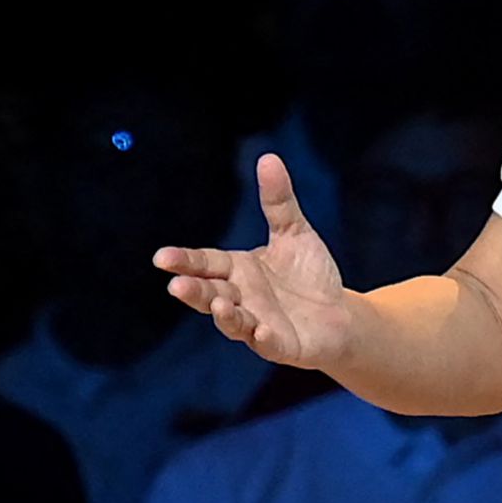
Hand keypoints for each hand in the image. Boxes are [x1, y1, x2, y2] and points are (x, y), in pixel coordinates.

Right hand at [152, 153, 353, 370]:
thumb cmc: (309, 275)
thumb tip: (269, 157)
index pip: (206, 263)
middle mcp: (241, 299)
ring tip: (217, 305)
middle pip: (210, 294)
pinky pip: (269, 344)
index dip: (185, 261)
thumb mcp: (294, 232)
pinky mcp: (281, 345)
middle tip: (176, 284)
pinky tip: (262, 332)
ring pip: (233, 322)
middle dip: (193, 290)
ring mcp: (258, 324)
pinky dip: (263, 338)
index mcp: (238, 270)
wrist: (339, 314)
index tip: (162, 257)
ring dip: (224, 315)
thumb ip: (278, 201)